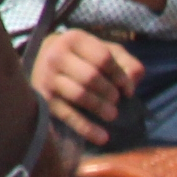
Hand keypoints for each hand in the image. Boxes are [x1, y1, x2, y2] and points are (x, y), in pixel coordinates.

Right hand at [31, 29, 144, 144]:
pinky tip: (103, 138)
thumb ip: (125, 61)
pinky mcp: (44, 99)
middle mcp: (57, 55)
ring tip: (112, 115)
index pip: (103, 58)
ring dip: (100, 108)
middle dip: (109, 92)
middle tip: (117, 101)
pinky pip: (68, 115)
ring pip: (80, 95)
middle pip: (91, 77)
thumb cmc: (83, 57)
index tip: (128, 90)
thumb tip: (133, 80)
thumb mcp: (104, 51)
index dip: (120, 76)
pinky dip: (87, 128)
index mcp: (74, 39)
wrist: (43, 61)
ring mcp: (48, 77)